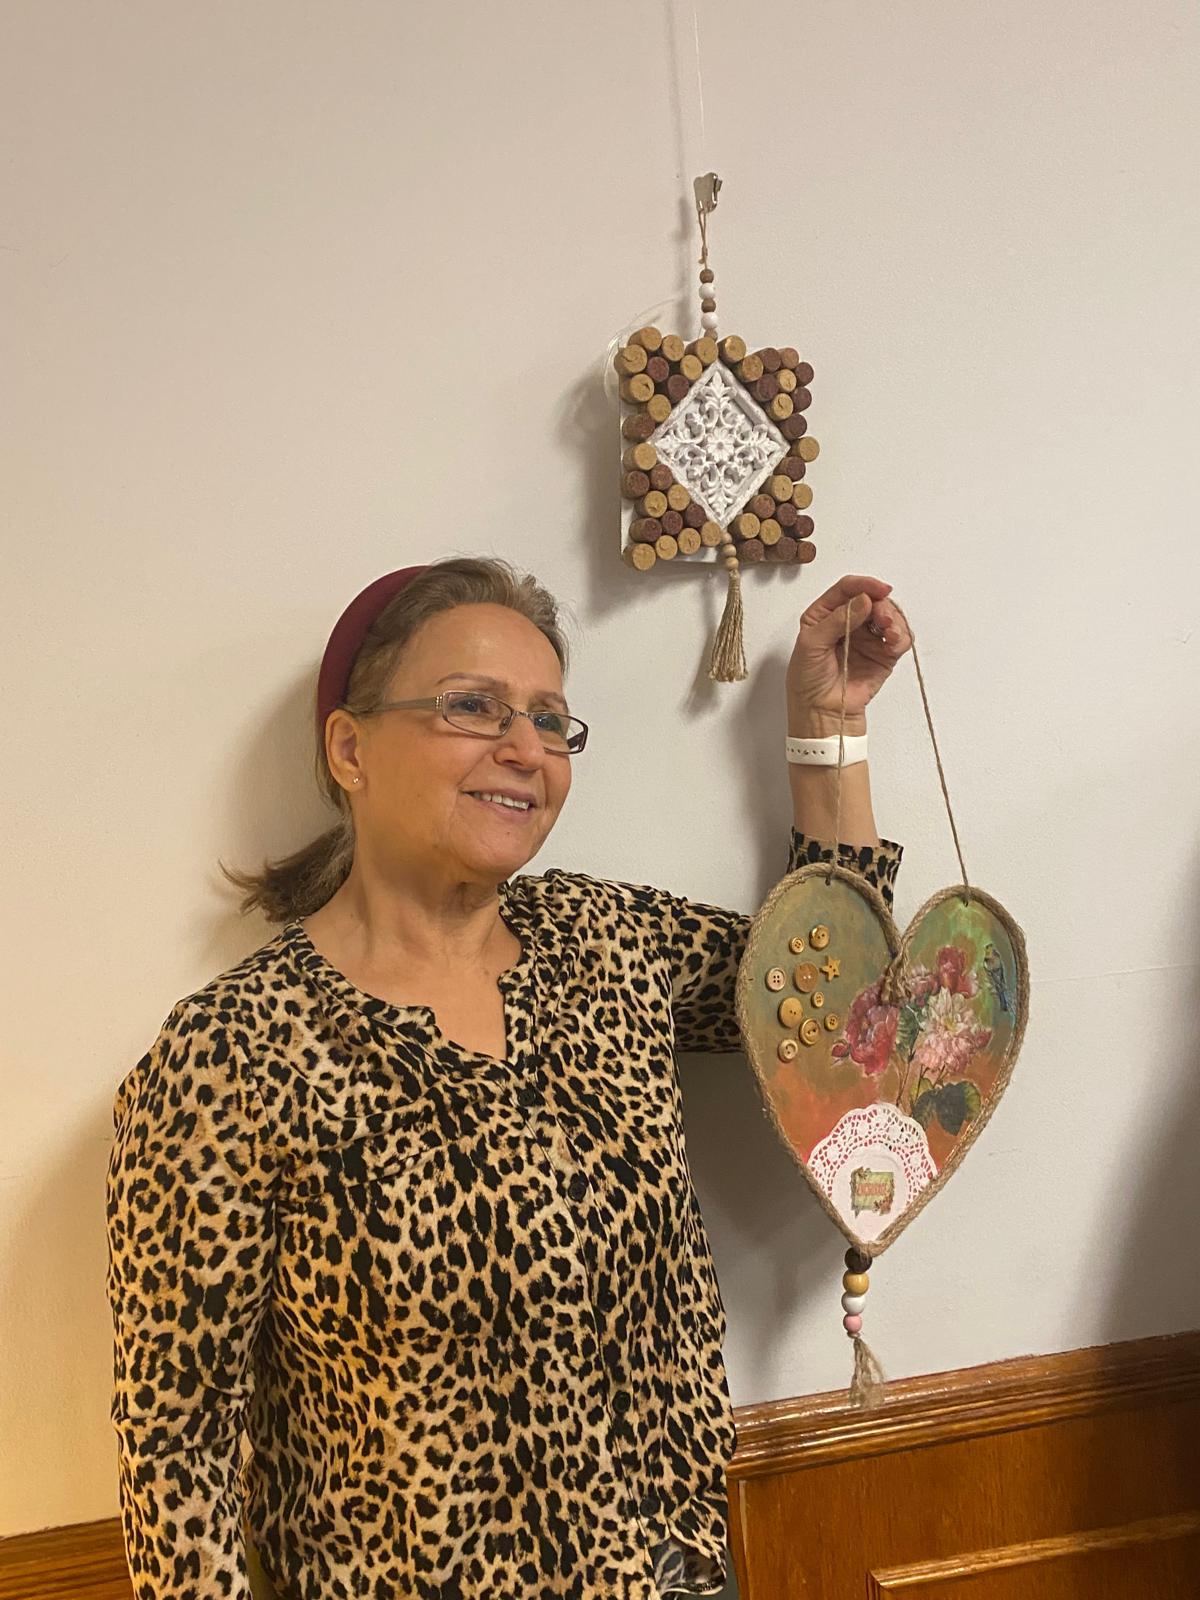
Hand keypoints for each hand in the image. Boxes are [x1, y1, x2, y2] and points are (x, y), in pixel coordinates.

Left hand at [786, 573, 912, 729]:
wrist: (821, 712)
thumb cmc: (808, 680)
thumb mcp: (811, 644)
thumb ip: (837, 619)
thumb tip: (864, 600)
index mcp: (825, 614)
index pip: (847, 589)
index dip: (864, 585)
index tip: (879, 589)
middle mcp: (848, 622)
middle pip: (872, 599)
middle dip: (882, 604)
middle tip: (882, 617)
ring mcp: (867, 637)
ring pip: (889, 615)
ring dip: (894, 619)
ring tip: (889, 632)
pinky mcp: (883, 655)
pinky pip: (900, 638)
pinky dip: (902, 637)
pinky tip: (894, 642)